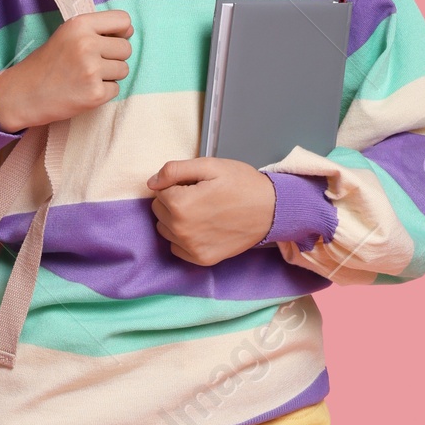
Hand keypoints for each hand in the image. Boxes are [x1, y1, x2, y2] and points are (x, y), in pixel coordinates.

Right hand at [0, 10, 131, 130]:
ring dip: (110, 76)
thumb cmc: (46, 64)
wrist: (23, 94)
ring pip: (124, 69)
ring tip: (86, 77)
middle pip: (126, 48)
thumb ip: (96, 30)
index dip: (120, 32)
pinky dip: (103, 92)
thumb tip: (130, 31)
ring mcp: (91, 70)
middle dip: (113, 57)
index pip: (123, 20)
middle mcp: (86, 44)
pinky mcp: (95, 93)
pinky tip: (83, 90)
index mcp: (79, 24)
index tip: (109, 40)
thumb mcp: (66, 35)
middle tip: (90, 64)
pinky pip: (116, 89)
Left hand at [148, 157, 275, 265]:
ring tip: (202, 211)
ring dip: (176, 220)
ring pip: (165, 229)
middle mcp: (181, 230)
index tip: (196, 184)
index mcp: (179, 204)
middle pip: (159, 211)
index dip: (177, 184)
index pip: (159, 191)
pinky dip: (184, 238)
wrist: (272, 210)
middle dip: (174, 201)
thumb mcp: (210, 166)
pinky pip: (177, 248)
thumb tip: (152, 183)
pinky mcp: (202, 259)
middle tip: (200, 196)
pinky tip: (203, 228)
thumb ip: (175, 170)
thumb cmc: (243, 185)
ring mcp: (191, 247)